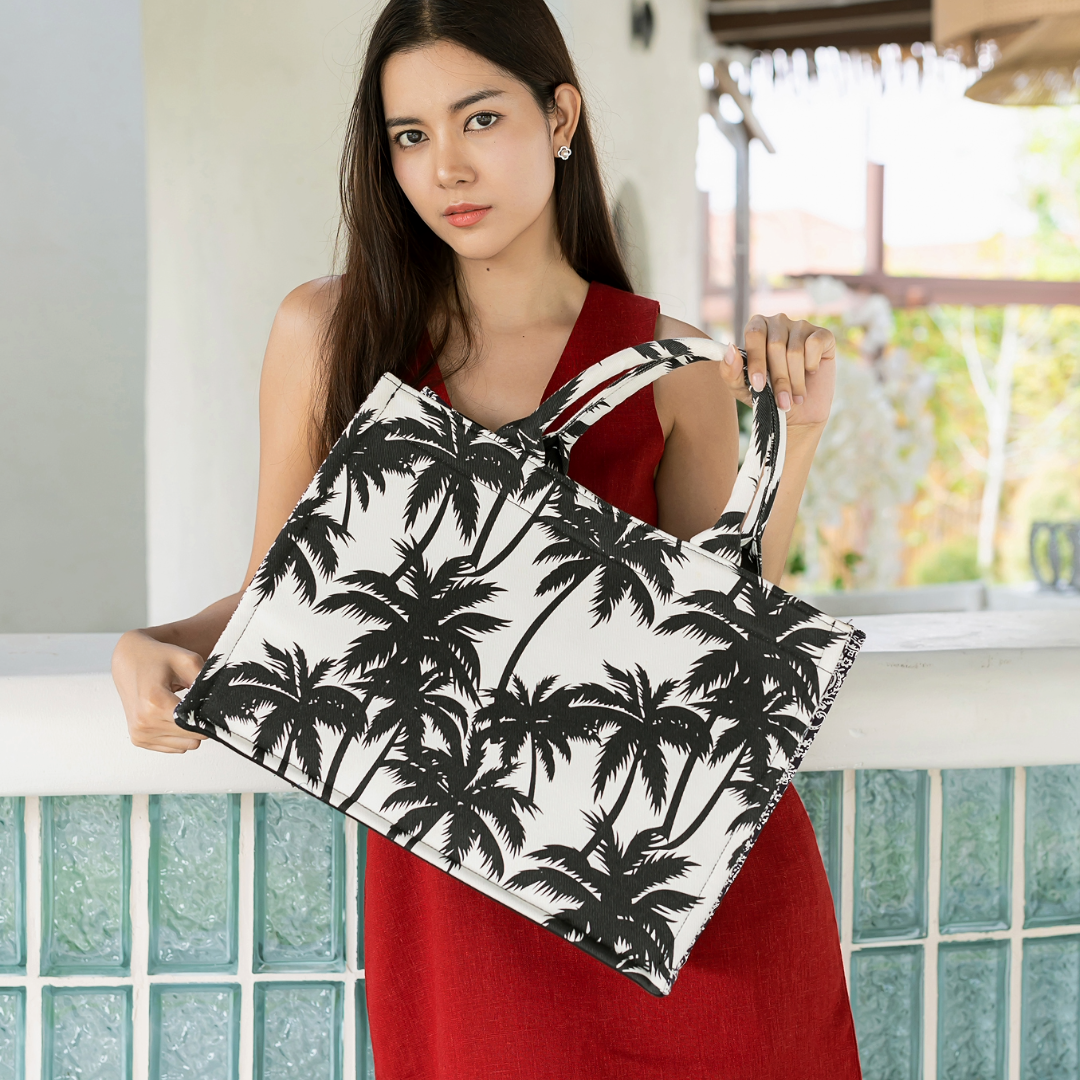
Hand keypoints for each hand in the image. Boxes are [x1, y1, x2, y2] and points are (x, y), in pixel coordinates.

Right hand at [112, 630, 207, 752]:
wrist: (128, 661)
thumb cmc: (155, 658)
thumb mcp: (187, 661)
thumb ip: (206, 682)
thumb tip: (220, 704)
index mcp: (154, 703)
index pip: (194, 725)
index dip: (209, 718)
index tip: (212, 707)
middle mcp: (144, 722)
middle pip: (192, 738)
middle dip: (200, 722)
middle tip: (196, 703)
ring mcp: (140, 733)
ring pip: (186, 746)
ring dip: (189, 730)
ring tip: (181, 707)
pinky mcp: (139, 739)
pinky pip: (174, 747)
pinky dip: (178, 734)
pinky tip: (172, 715)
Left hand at [722, 313, 835, 428]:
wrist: (798, 414)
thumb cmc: (766, 397)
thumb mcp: (741, 389)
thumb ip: (730, 371)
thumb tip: (730, 349)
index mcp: (756, 329)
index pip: (754, 334)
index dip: (757, 361)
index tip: (759, 386)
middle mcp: (778, 322)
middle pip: (776, 345)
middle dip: (778, 378)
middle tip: (782, 401)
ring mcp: (801, 326)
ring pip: (795, 351)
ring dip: (795, 380)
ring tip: (795, 396)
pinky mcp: (823, 335)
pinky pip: (815, 345)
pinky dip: (811, 366)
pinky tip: (810, 373)